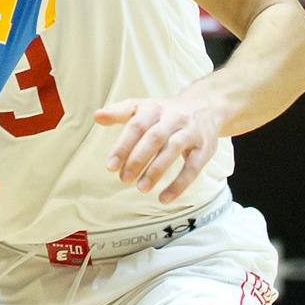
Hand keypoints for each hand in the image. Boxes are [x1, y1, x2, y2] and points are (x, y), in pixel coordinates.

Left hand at [95, 90, 225, 203]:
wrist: (206, 106)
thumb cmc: (166, 113)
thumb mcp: (143, 107)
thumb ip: (120, 112)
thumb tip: (97, 116)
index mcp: (154, 108)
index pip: (136, 125)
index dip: (123, 146)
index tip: (110, 166)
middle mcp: (173, 117)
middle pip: (154, 137)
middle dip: (138, 159)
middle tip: (124, 179)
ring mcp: (190, 132)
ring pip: (173, 150)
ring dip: (156, 171)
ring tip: (141, 188)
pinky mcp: (205, 148)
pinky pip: (192, 167)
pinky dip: (179, 185)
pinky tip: (164, 199)